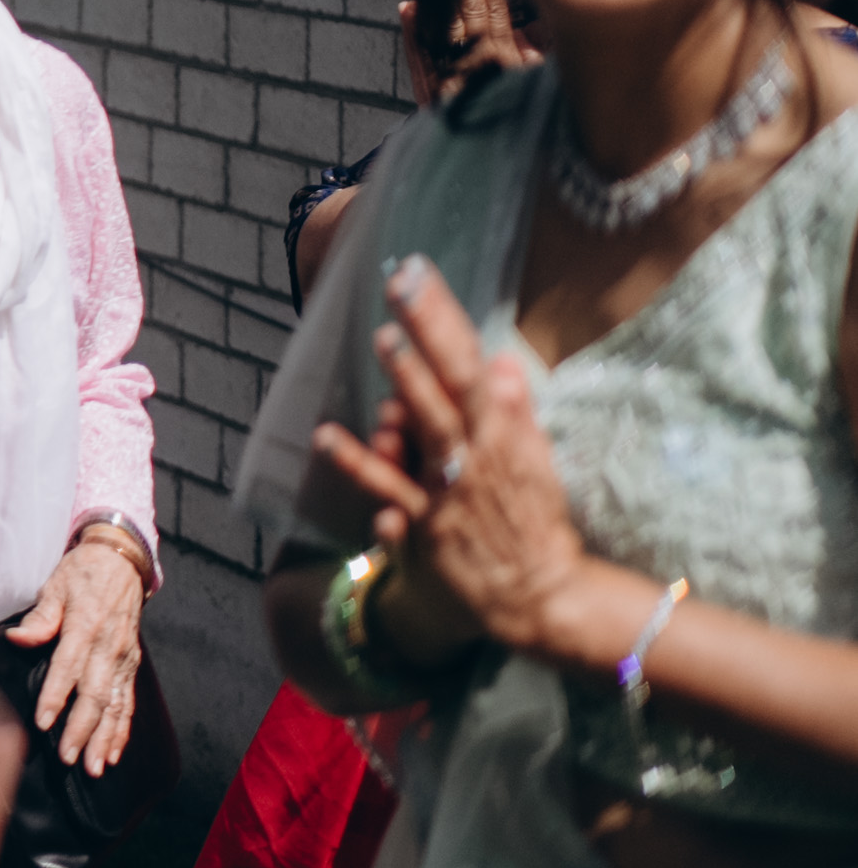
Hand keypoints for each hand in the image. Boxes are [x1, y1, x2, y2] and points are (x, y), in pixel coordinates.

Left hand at [0, 527, 146, 771]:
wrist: (122, 562)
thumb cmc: (82, 573)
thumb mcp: (56, 585)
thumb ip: (40, 617)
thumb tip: (18, 637)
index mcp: (87, 626)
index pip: (68, 668)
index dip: (55, 696)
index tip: (43, 722)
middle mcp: (110, 647)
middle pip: (96, 695)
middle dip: (83, 730)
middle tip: (69, 758)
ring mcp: (124, 658)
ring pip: (116, 705)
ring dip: (106, 738)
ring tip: (96, 766)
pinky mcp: (131, 665)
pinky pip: (128, 702)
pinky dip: (122, 729)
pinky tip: (115, 753)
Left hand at [314, 257, 602, 657]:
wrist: (541, 595)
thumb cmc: (532, 522)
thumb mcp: (534, 463)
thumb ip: (512, 413)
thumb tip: (504, 360)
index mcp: (504, 433)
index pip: (471, 361)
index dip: (445, 317)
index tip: (419, 272)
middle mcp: (480, 452)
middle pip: (454, 381)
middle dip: (431, 330)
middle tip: (404, 282)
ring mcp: (453, 486)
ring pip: (431, 428)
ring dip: (411, 387)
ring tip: (387, 342)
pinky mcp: (428, 524)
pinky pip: (390, 491)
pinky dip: (362, 466)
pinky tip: (326, 436)